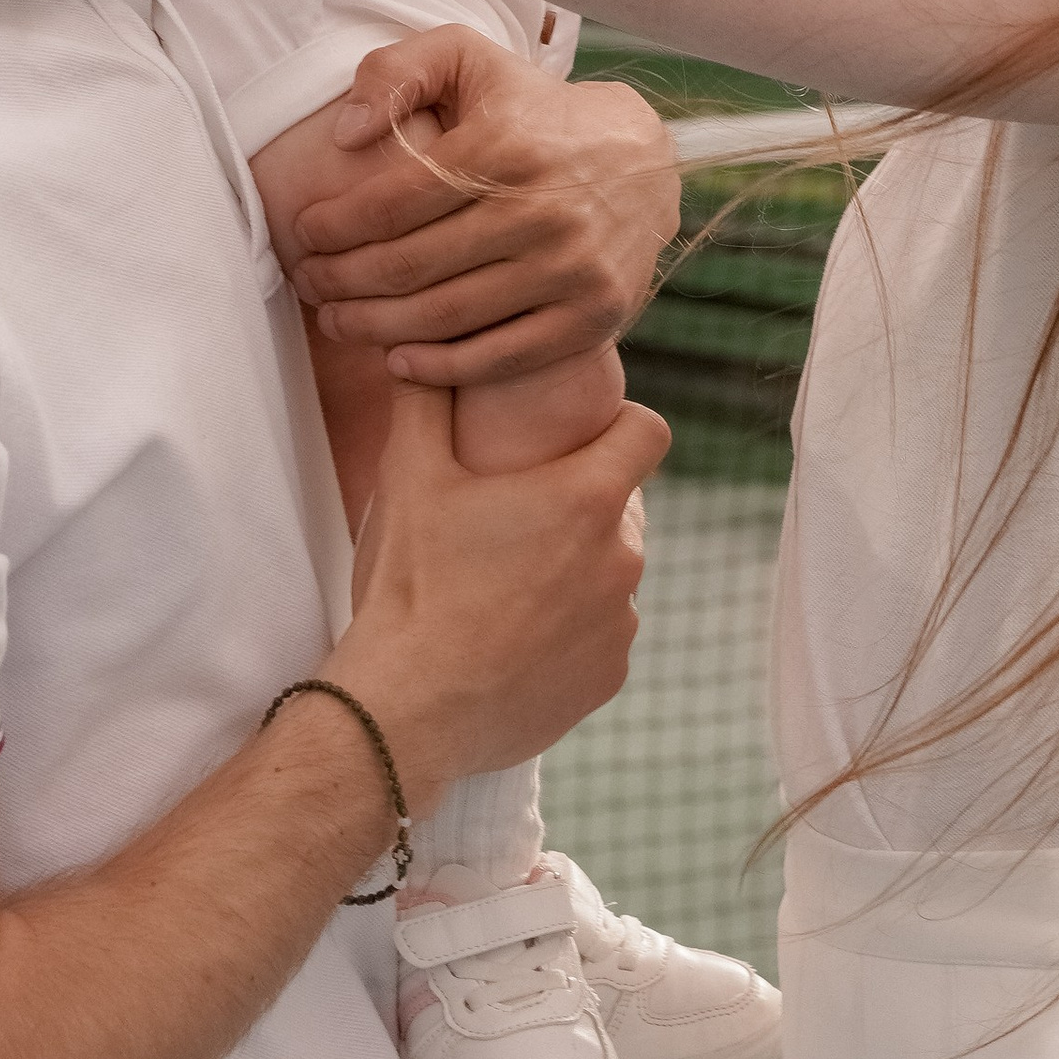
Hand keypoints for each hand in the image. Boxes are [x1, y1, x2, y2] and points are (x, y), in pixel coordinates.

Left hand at [273, 27, 678, 385]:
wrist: (642, 160)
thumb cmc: (533, 111)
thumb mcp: (470, 59)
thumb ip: (398, 71)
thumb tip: (346, 132)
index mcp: (504, 146)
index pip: (391, 203)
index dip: (333, 227)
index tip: (304, 235)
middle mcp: (542, 211)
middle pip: (409, 266)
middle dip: (341, 281)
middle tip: (309, 284)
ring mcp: (572, 270)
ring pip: (446, 316)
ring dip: (374, 327)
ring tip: (337, 320)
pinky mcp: (593, 317)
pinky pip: (501, 358)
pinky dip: (440, 366)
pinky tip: (398, 358)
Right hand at [327, 381, 671, 802]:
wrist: (409, 709)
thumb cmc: (412, 585)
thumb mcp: (410, 476)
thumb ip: (423, 399)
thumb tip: (421, 350)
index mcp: (586, 499)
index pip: (649, 432)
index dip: (622, 424)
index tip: (584, 435)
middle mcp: (621, 559)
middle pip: (620, 508)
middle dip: (579, 507)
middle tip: (513, 520)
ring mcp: (619, 624)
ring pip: (608, 575)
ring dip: (574, 573)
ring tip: (505, 587)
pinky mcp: (608, 678)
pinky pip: (600, 637)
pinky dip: (569, 633)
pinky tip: (514, 640)